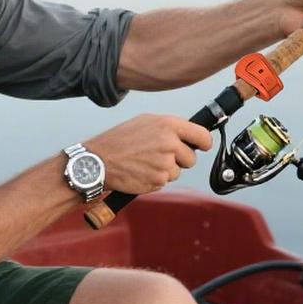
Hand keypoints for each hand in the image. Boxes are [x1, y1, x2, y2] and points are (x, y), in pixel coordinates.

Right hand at [85, 114, 213, 194]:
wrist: (98, 161)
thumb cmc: (119, 140)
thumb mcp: (145, 122)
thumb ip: (169, 128)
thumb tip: (188, 135)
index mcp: (168, 125)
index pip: (202, 136)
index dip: (204, 143)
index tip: (202, 146)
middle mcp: (169, 143)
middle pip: (191, 158)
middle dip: (179, 160)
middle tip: (159, 156)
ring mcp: (165, 163)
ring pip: (177, 172)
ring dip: (165, 170)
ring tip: (145, 162)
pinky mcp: (158, 180)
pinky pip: (165, 182)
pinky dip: (155, 179)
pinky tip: (141, 171)